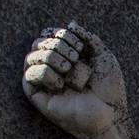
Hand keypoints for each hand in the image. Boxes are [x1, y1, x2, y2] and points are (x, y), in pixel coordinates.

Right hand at [22, 23, 126, 138]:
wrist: (108, 114)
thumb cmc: (109, 90)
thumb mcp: (104, 57)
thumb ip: (88, 38)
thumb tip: (71, 23)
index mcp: (65, 56)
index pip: (50, 34)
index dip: (61, 34)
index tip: (80, 47)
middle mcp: (52, 67)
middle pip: (39, 42)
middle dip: (58, 45)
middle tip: (75, 59)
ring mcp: (43, 80)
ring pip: (32, 55)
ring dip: (51, 57)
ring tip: (68, 70)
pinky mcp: (36, 95)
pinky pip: (30, 74)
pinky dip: (46, 74)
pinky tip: (59, 84)